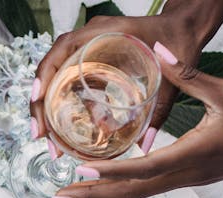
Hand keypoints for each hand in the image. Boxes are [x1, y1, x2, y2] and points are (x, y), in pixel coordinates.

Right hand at [30, 11, 221, 152]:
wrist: (185, 27)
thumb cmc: (179, 41)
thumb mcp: (171, 76)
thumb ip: (159, 110)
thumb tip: (146, 146)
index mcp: (103, 33)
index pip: (62, 50)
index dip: (45, 75)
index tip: (38, 100)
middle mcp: (89, 38)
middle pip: (51, 68)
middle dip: (40, 102)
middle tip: (39, 134)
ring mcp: (88, 49)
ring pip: (56, 76)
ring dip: (47, 106)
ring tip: (47, 137)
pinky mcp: (92, 61)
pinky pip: (69, 80)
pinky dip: (63, 103)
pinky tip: (64, 126)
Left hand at [52, 43, 222, 197]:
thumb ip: (187, 74)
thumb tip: (159, 52)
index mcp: (190, 155)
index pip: (142, 169)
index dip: (109, 171)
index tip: (80, 170)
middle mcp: (184, 175)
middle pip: (130, 193)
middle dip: (93, 196)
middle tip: (59, 196)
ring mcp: (185, 181)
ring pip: (137, 194)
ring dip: (103, 195)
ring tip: (71, 194)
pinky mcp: (188, 179)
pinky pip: (148, 188)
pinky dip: (122, 188)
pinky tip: (105, 183)